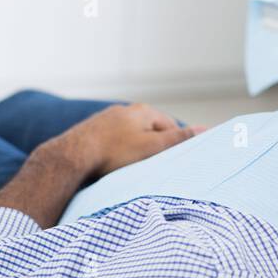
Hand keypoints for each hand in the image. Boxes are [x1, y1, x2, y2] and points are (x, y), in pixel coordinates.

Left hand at [60, 103, 196, 178]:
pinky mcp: (92, 130)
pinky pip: (113, 140)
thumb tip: (206, 128)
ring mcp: (106, 119)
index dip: (174, 144)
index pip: (169, 126)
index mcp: (143, 110)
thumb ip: (178, 138)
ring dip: (135, 149)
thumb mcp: (153, 147)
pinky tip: (113, 164)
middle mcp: (125, 110)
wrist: (71, 156)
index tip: (172, 161)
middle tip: (152, 167)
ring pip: (130, 135)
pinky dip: (118, 151)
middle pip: (149, 129)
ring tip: (132, 168)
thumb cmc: (114, 152)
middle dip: (154, 146)